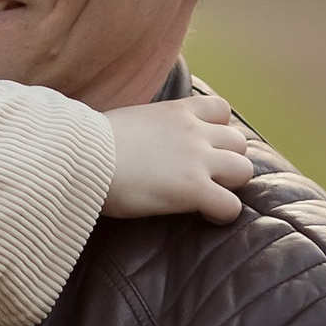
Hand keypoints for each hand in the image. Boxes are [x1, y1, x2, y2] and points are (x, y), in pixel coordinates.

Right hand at [99, 92, 254, 223]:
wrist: (81, 157)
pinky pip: (231, 206)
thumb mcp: (130, 121)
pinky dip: (222, 213)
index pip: (222, 110)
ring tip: (208, 196)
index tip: (202, 146)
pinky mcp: (193, 189)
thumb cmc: (91, 144)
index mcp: (177, 111)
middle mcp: (194, 132)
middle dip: (227, 160)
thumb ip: (151, 127)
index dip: (218, 131)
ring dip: (229, 185)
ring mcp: (197, 160)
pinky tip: (205, 215)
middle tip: (205, 177)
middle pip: (239, 143)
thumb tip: (144, 144)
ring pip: (244, 170)